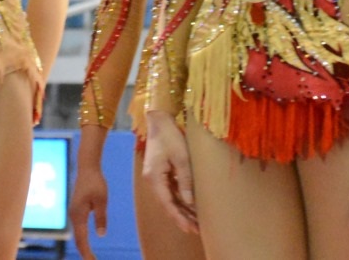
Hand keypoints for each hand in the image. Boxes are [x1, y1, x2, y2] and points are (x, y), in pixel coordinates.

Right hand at [70, 162, 108, 259]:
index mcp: (79, 215)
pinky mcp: (76, 210)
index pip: (82, 240)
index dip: (87, 253)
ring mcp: (73, 213)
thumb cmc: (96, 182)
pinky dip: (81, 239)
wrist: (87, 167)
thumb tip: (101, 235)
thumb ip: (101, 218)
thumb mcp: (102, 200)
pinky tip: (86, 245)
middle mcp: (74, 216)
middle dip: (84, 253)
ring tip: (90, 258)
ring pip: (77, 235)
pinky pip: (78, 229)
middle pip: (78, 240)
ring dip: (83, 247)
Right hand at [142, 111, 197, 234]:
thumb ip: (185, 180)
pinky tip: (188, 204)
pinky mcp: (159, 171)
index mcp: (154, 177)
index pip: (167, 203)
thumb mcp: (181, 157)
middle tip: (196, 230)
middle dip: (181, 217)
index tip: (190, 229)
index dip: (179, 217)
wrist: (159, 118)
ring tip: (195, 221)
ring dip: (181, 209)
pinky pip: (169, 189)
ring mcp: (154, 175)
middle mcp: (152, 179)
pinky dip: (178, 198)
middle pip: (167, 203)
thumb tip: (189, 202)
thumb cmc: (170, 136)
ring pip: (168, 198)